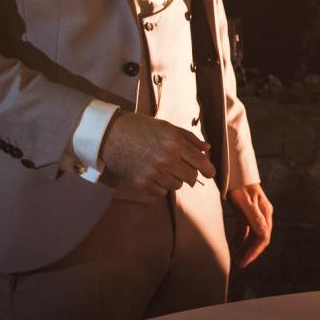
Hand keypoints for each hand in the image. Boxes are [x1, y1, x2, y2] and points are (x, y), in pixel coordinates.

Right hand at [99, 111, 214, 195]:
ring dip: (175, 179)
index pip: (201, 162)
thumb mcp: (166, 127)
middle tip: (182, 167)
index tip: (210, 173)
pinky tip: (153, 175)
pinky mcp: (141, 183)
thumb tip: (207, 149)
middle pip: (191, 177)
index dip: (209, 170)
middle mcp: (166, 160)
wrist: (109, 135)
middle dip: (190, 173)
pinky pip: (162, 192)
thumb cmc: (140, 128)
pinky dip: (161, 186)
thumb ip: (189, 139)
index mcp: (174, 143)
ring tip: (164, 168)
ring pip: (177, 186)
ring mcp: (153, 173)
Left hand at [228, 183, 273, 267]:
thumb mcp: (243, 200)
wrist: (231, 167)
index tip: (244, 261)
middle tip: (240, 263)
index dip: (254, 251)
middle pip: (260, 237)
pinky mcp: (246, 211)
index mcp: (264, 211)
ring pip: (253, 235)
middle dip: (251, 251)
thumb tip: (264, 234)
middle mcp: (262, 213)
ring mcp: (254, 212)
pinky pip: (246, 229)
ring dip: (246, 247)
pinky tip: (235, 245)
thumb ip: (254, 217)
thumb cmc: (237, 183)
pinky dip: (241, 238)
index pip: (263, 236)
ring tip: (237, 258)